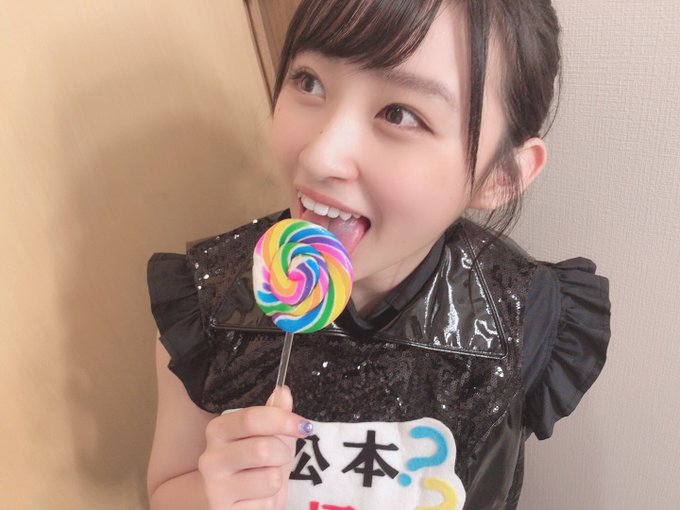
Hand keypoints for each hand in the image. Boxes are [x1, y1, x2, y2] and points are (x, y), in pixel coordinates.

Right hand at [198, 387, 310, 509]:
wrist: (231, 505)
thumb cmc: (251, 466)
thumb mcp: (266, 437)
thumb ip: (275, 414)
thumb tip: (282, 391)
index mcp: (218, 430)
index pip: (252, 418)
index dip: (283, 420)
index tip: (305, 426)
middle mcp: (210, 458)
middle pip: (263, 448)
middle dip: (282, 454)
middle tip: (278, 459)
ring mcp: (214, 488)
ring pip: (270, 478)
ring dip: (277, 480)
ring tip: (264, 481)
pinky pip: (265, 504)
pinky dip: (270, 502)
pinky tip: (257, 500)